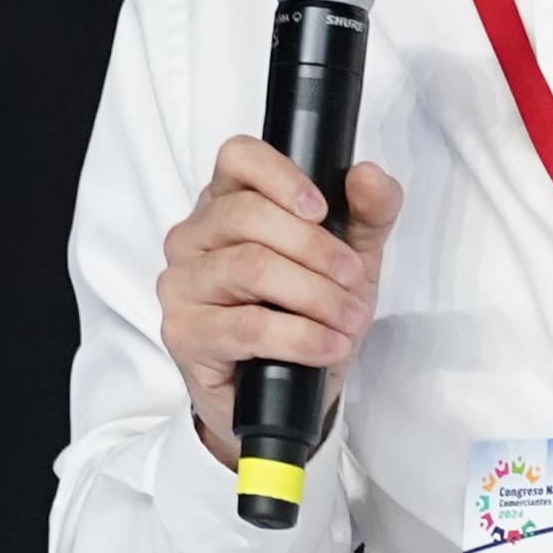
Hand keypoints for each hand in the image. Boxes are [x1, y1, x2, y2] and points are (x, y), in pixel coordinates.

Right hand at [158, 136, 403, 464]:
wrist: (287, 395)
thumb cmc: (309, 312)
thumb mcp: (352, 257)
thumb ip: (369, 212)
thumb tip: (369, 175)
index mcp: (228, 201)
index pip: (237, 157)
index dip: (280, 175)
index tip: (321, 209)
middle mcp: (193, 236)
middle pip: (247, 215)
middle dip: (315, 249)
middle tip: (353, 279)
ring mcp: (182, 284)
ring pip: (249, 267)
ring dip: (314, 295)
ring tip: (349, 318)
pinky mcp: (183, 333)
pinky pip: (246, 326)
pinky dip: (299, 337)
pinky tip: (328, 346)